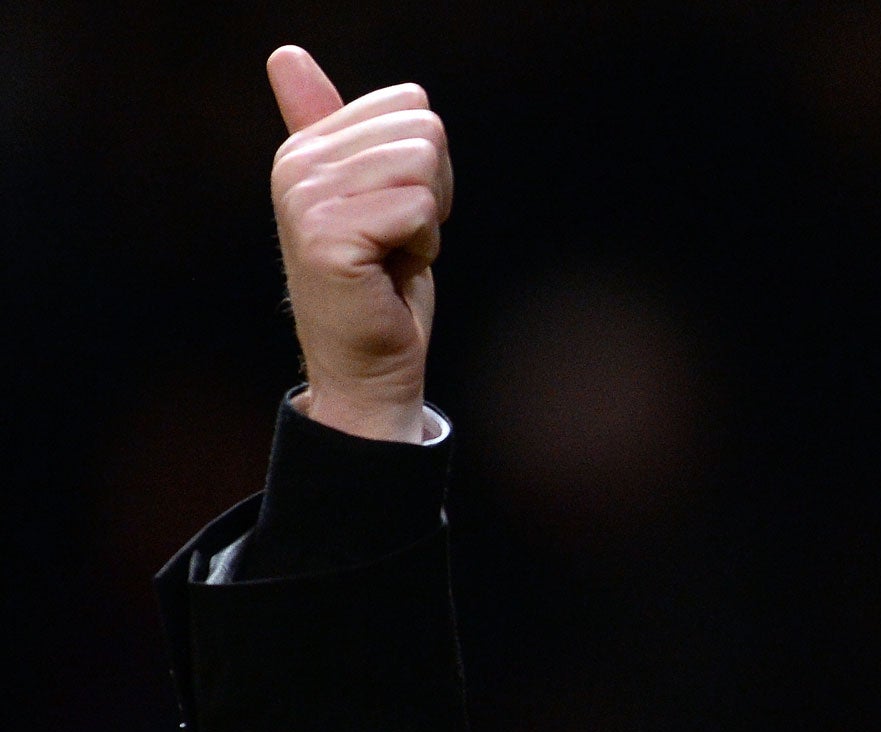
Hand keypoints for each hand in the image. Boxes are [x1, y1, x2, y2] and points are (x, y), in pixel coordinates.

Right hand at [267, 46, 451, 442]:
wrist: (368, 365)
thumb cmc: (379, 284)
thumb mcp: (365, 193)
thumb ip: (334, 126)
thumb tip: (284, 55)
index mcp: (305, 147)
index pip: (410, 104)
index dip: (428, 165)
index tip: (396, 211)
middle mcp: (296, 165)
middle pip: (423, 131)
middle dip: (433, 190)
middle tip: (399, 238)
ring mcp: (306, 199)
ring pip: (423, 164)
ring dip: (428, 220)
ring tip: (393, 254)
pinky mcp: (328, 236)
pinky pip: (417, 209)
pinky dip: (423, 246)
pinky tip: (391, 273)